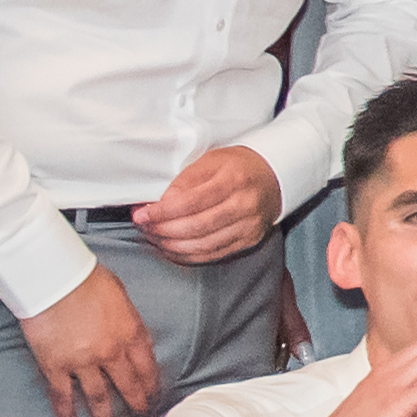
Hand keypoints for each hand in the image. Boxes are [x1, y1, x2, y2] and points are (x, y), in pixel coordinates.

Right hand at [22, 270, 164, 416]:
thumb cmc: (86, 277)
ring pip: (99, 399)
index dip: (151, 386)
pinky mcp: (56, 367)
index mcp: (131, 334)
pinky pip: (63, 396)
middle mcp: (111, 354)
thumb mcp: (121, 295)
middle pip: (128, 388)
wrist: (54, 277)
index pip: (148, 368)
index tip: (153, 396)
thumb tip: (133, 334)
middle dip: (136, 407)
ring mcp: (84, 363)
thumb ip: (129, 320)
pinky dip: (66, 413)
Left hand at [139, 143, 285, 264]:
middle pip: (196, 227)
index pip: (190, 202)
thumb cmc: (238, 167)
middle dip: (163, 230)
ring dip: (172, 245)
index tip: (142, 214)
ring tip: (155, 237)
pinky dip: (188, 256)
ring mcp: (249, 226)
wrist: (274, 178)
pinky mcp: (248, 241)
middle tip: (145, 227)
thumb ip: (185, 181)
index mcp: (233, 180)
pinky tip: (173, 249)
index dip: (162, 212)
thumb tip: (160, 203)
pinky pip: (213, 254)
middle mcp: (244, 205)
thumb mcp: (211, 161)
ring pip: (203, 245)